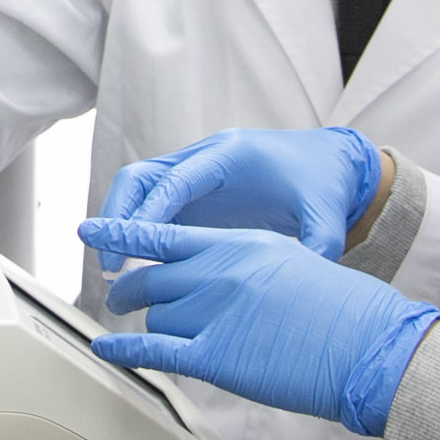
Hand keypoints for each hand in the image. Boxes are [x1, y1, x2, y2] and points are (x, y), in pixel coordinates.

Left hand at [79, 218, 439, 433]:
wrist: (368, 342)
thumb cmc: (340, 308)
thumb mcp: (290, 261)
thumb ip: (246, 262)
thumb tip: (219, 271)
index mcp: (239, 243)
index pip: (165, 234)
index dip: (123, 233)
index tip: (92, 230)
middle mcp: (220, 271)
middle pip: (151, 276)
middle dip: (127, 286)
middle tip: (115, 293)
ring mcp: (215, 313)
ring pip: (153, 313)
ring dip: (139, 321)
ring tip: (129, 325)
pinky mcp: (216, 356)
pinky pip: (154, 349)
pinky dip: (123, 349)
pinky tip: (106, 349)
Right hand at [93, 127, 382, 267]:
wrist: (329, 164)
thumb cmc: (323, 185)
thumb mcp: (326, 220)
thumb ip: (316, 249)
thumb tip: (301, 283)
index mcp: (231, 155)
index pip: (176, 180)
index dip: (149, 213)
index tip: (130, 248)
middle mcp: (205, 157)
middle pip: (141, 176)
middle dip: (118, 217)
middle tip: (111, 264)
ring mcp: (194, 171)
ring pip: (137, 188)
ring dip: (119, 223)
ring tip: (113, 269)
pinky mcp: (193, 190)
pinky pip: (151, 204)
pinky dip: (136, 230)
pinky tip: (134, 265)